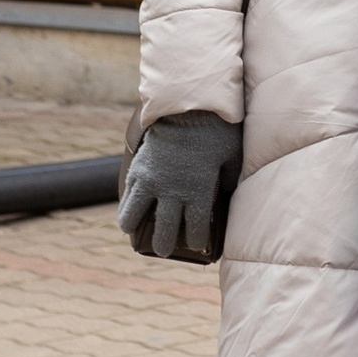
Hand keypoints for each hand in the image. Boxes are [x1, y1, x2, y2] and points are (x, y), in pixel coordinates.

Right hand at [120, 111, 242, 260]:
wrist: (188, 105)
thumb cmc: (217, 129)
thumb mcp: (232, 155)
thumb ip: (228, 178)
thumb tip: (225, 190)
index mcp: (198, 192)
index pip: (196, 229)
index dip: (196, 241)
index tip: (197, 245)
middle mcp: (172, 192)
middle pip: (166, 230)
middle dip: (165, 244)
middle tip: (164, 251)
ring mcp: (152, 180)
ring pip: (136, 215)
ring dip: (134, 227)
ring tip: (134, 232)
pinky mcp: (139, 167)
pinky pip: (127, 194)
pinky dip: (125, 206)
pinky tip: (126, 212)